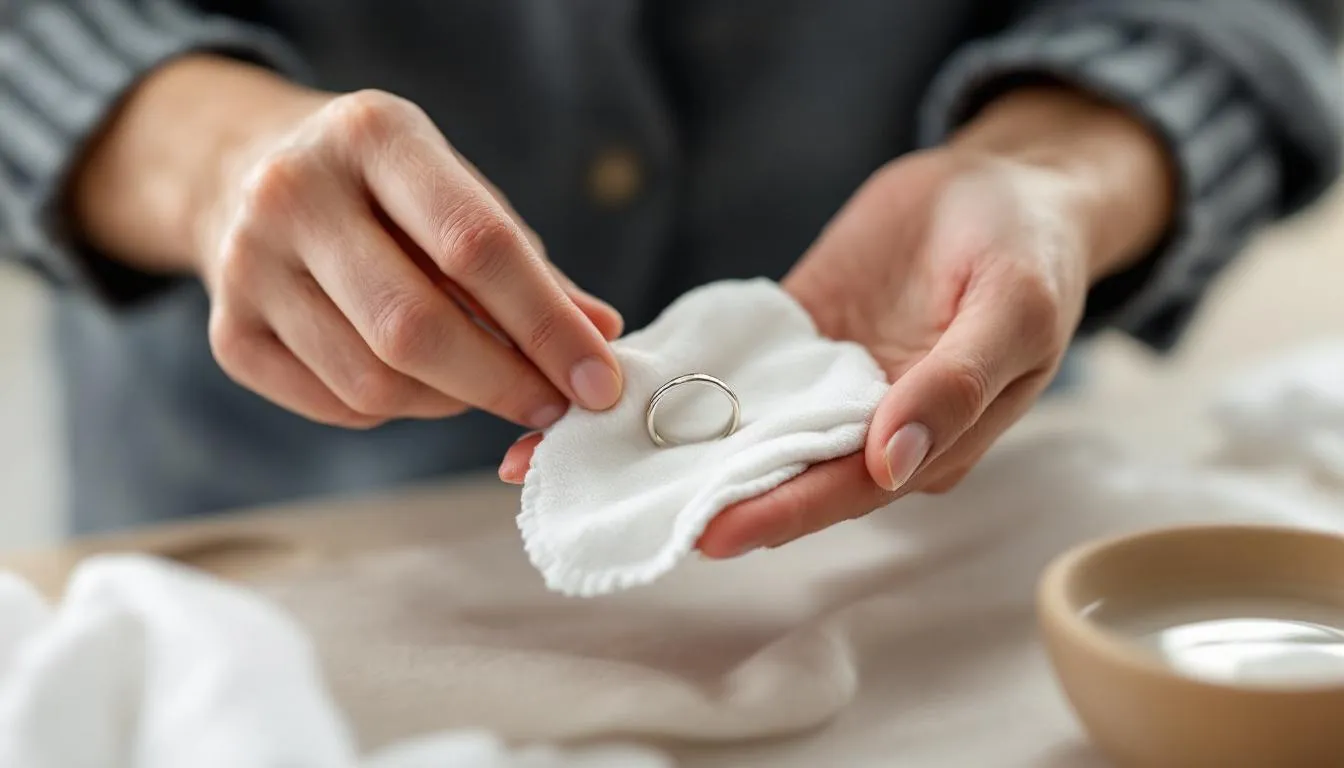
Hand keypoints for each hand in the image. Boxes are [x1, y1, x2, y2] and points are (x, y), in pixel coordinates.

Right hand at [73, 57, 622, 428]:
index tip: (597, 380)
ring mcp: (247, 266)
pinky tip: (415, 379)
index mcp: (372, 136)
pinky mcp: (229, 334)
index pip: (475, 244)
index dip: (546, 324)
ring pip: (375, 382)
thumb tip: (601, 337)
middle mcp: (295, 193)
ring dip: (453, 401)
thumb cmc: (382, 189)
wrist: (243, 172)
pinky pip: (339, 406)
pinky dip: (399, 409)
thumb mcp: (455, 190)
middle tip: (555, 409)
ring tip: (481, 381)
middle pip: (415, 327)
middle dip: (504, 383)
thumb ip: (528, 265)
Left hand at [501, 88, 1173, 557]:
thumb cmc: (1032, 251)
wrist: (1007, 185)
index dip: (777, 512)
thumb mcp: (1015, 310)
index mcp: (927, 442)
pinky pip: (733, 366)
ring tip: (585, 456)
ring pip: (743, 427)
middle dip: (698, 492)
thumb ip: (958, 387)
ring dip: (670, 443)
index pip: (841, 491)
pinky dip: (682, 378)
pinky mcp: (794, 340)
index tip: (706, 530)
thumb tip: (892, 461)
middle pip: (776, 472)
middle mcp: (867, 428)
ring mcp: (825, 384)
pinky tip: (620, 385)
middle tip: (613, 505)